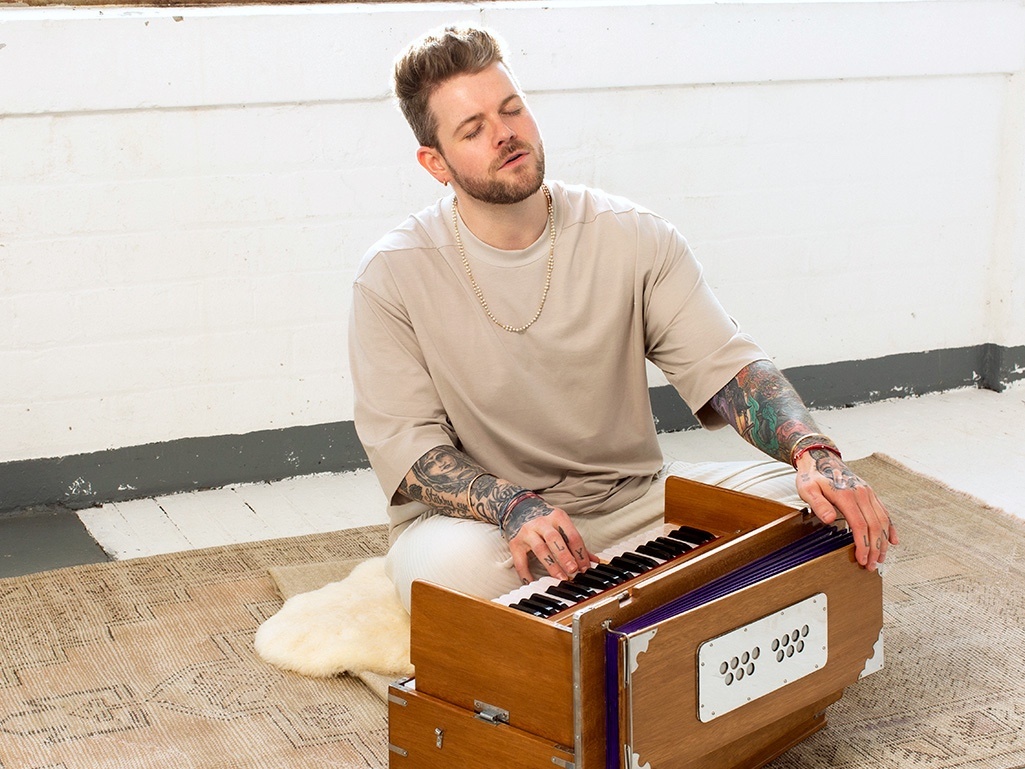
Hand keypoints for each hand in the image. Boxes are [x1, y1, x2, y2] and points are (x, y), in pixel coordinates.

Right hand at [503, 496, 593, 583]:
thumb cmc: (544, 519)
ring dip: (551, 565)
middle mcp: (541, 523)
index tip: (585, 567)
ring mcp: (527, 532)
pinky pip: (520, 561)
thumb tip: (593, 560)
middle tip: (573, 570)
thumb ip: (575, 542)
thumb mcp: (561, 524)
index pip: (571, 535)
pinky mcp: (515, 543)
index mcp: (557, 517)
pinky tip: (533, 582)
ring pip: (540, 549)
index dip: (579, 552)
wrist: (518, 507)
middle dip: (565, 555)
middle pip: (554, 539)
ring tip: (561, 577)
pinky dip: (526, 574)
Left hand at [795, 449, 898, 570]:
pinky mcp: (869, 493)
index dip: (863, 544)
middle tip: (871, 565)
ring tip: (880, 558)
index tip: (862, 559)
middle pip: (874, 526)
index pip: (859, 525)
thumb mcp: (808, 490)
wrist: (820, 457)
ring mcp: (867, 493)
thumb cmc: (812, 476)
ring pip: (882, 520)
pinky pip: (884, 512)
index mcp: (846, 495)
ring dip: (883, 542)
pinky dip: (890, 527)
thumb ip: (818, 505)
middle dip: (874, 548)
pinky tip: (893, 540)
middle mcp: (861, 494)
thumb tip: (829, 520)